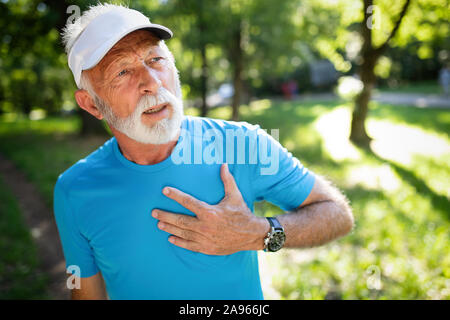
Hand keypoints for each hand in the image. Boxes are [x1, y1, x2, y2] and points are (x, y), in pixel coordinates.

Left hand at [152, 163, 268, 254]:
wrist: (251, 235)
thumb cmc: (242, 213)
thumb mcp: (235, 196)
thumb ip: (227, 180)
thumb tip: (223, 164)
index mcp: (210, 212)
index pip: (188, 202)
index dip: (175, 195)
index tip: (164, 190)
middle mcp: (205, 226)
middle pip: (180, 220)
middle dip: (165, 215)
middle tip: (154, 212)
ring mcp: (205, 239)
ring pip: (182, 233)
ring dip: (169, 228)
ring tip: (159, 224)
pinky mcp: (207, 248)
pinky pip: (189, 245)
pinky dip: (179, 242)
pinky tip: (171, 238)